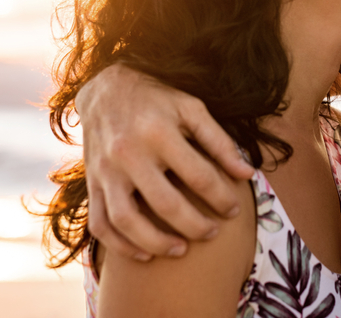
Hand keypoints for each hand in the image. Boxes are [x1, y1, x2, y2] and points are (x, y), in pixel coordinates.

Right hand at [77, 64, 254, 260]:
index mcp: (159, 132)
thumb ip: (219, 142)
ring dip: (156, 242)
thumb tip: (247, 173)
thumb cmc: (156, 99)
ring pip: (127, 221)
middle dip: (195, 225)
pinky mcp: (92, 183)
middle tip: (212, 232)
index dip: (222, 198)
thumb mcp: (191, 108)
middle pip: (166, 204)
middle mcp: (129, 153)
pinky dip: (119, 245)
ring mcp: (106, 171)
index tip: (234, 209)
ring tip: (181, 250)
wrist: (105, 88)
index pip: (198, 176)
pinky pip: (100, 223)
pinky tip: (144, 253)